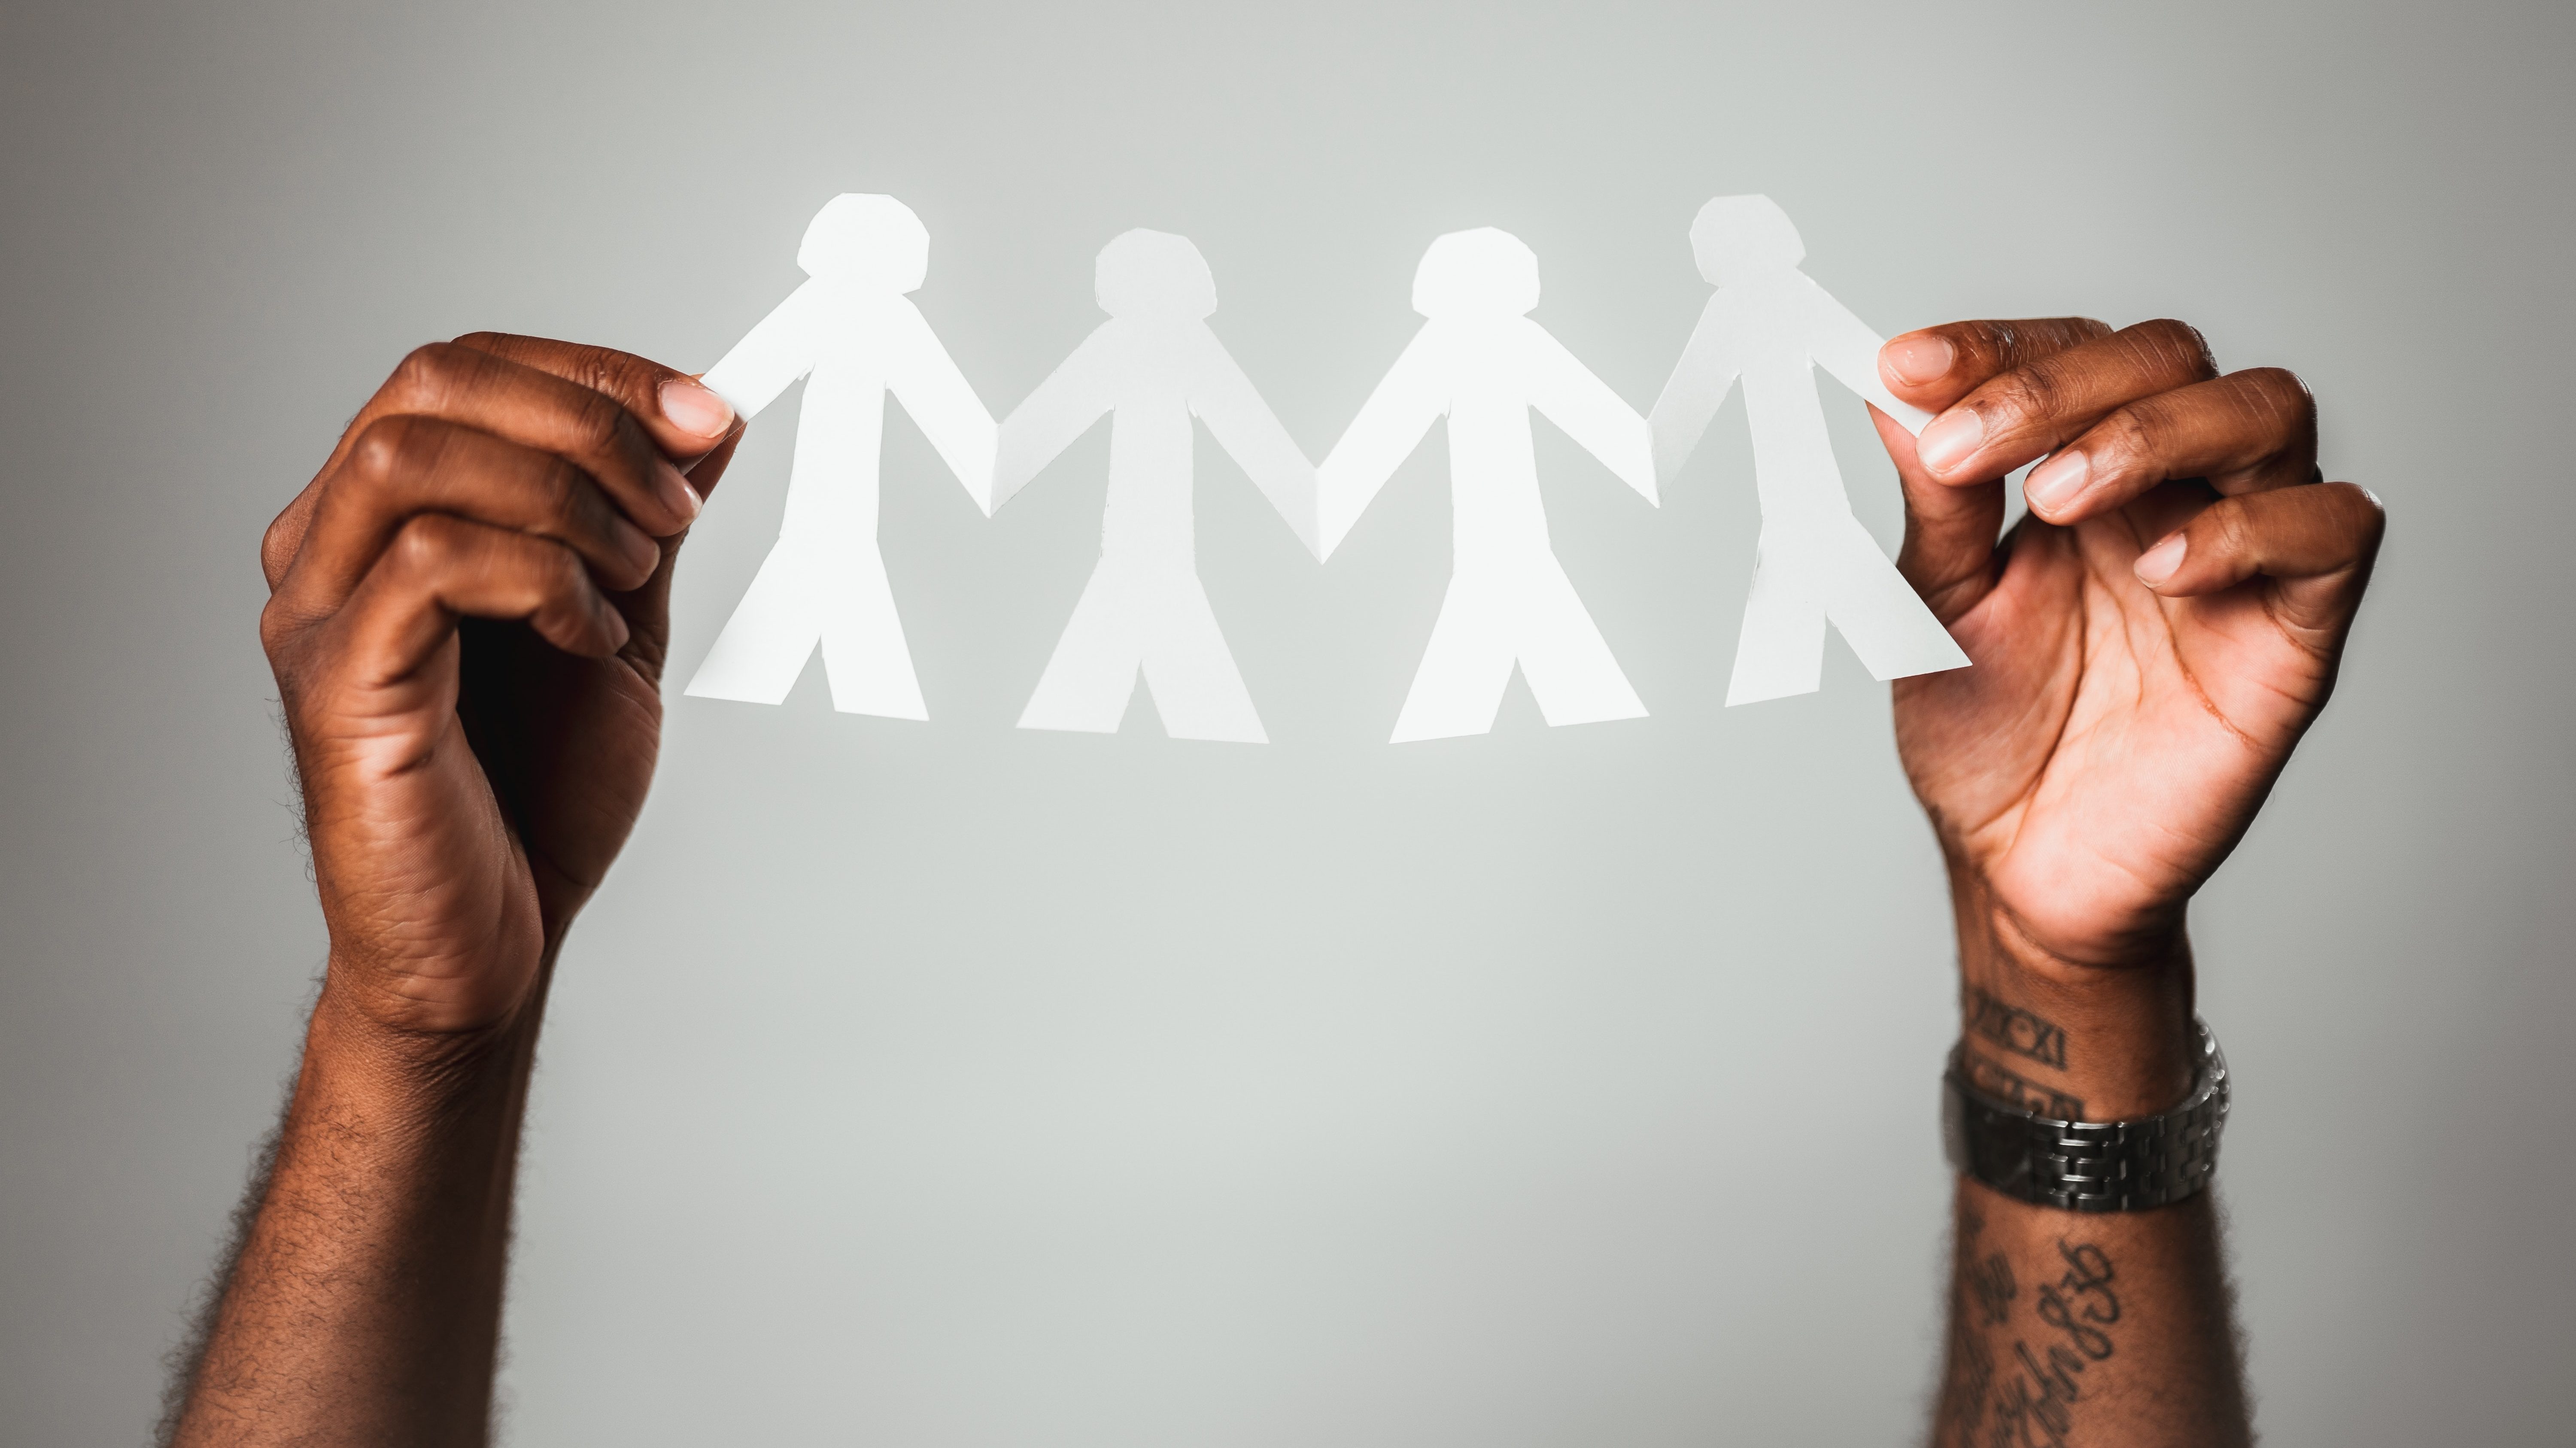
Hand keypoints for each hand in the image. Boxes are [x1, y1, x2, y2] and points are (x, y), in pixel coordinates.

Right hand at [259, 335, 740, 1039]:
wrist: (497, 943)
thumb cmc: (536, 793)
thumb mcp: (619, 621)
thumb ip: (645, 520)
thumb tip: (709, 417)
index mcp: (385, 517)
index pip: (464, 369)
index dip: (592, 372)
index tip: (706, 416)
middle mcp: (327, 546)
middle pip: (432, 385)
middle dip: (584, 418)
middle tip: (678, 502)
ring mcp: (318, 612)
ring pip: (417, 457)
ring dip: (561, 493)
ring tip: (632, 574)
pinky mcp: (337, 683)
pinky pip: (429, 563)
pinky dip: (537, 577)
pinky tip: (591, 637)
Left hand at [1872, 319, 2382, 982]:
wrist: (2019, 865)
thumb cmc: (1985, 734)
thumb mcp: (1935, 606)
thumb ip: (1934, 502)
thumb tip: (1895, 396)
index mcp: (2084, 468)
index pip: (2070, 355)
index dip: (1995, 346)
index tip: (1906, 366)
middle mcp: (2175, 489)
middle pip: (2171, 358)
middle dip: (2062, 385)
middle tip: (1967, 447)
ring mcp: (2245, 552)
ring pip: (2268, 411)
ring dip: (2155, 434)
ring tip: (2061, 501)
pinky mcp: (2296, 629)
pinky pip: (2334, 531)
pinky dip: (2253, 529)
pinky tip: (2164, 569)